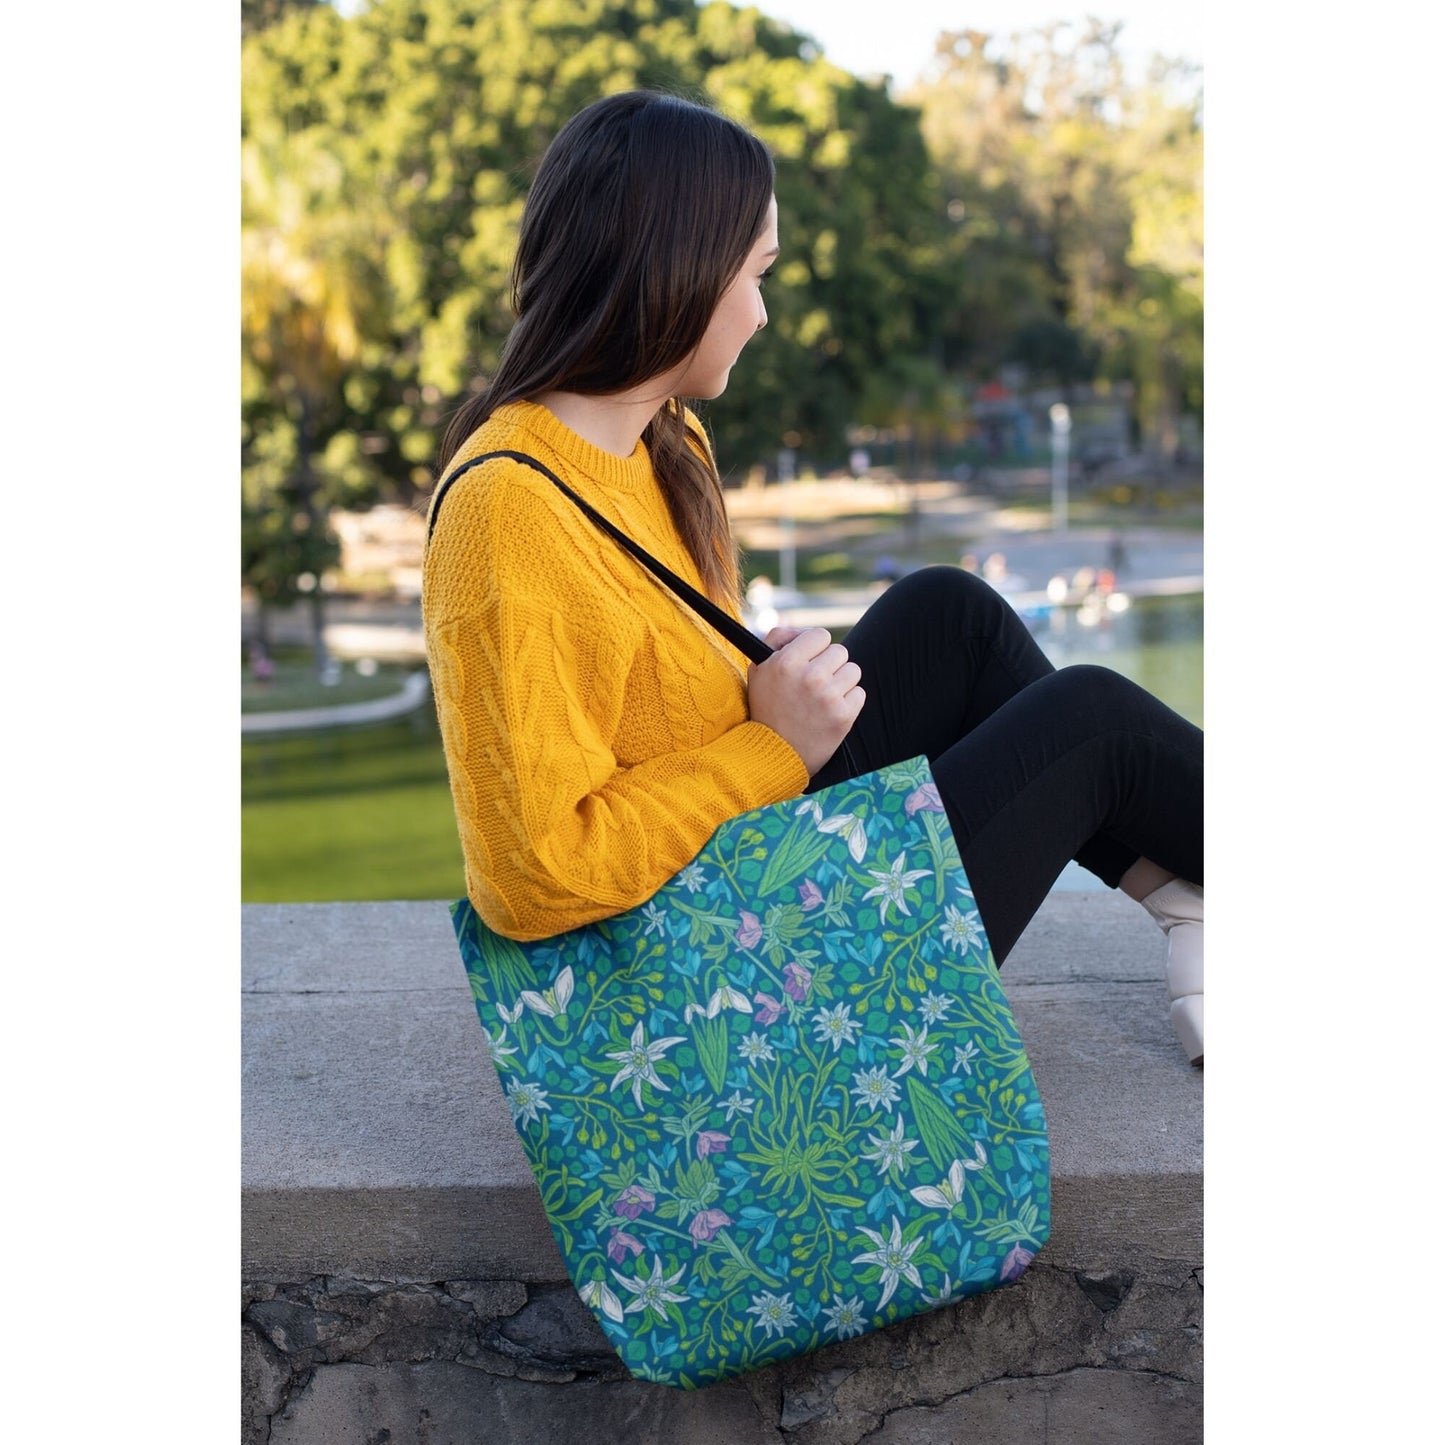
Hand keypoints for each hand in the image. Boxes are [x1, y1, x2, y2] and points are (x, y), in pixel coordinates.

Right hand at [747, 627, 864, 775]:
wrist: (773, 754)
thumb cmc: (766, 708)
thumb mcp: (759, 670)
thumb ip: (776, 640)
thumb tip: (802, 631)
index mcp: (786, 662)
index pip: (821, 635)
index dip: (816, 649)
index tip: (810, 661)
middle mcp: (809, 676)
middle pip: (840, 652)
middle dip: (830, 665)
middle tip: (816, 683)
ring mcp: (828, 697)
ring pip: (853, 671)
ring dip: (841, 682)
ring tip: (823, 698)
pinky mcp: (843, 716)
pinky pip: (859, 694)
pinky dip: (848, 702)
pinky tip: (830, 712)